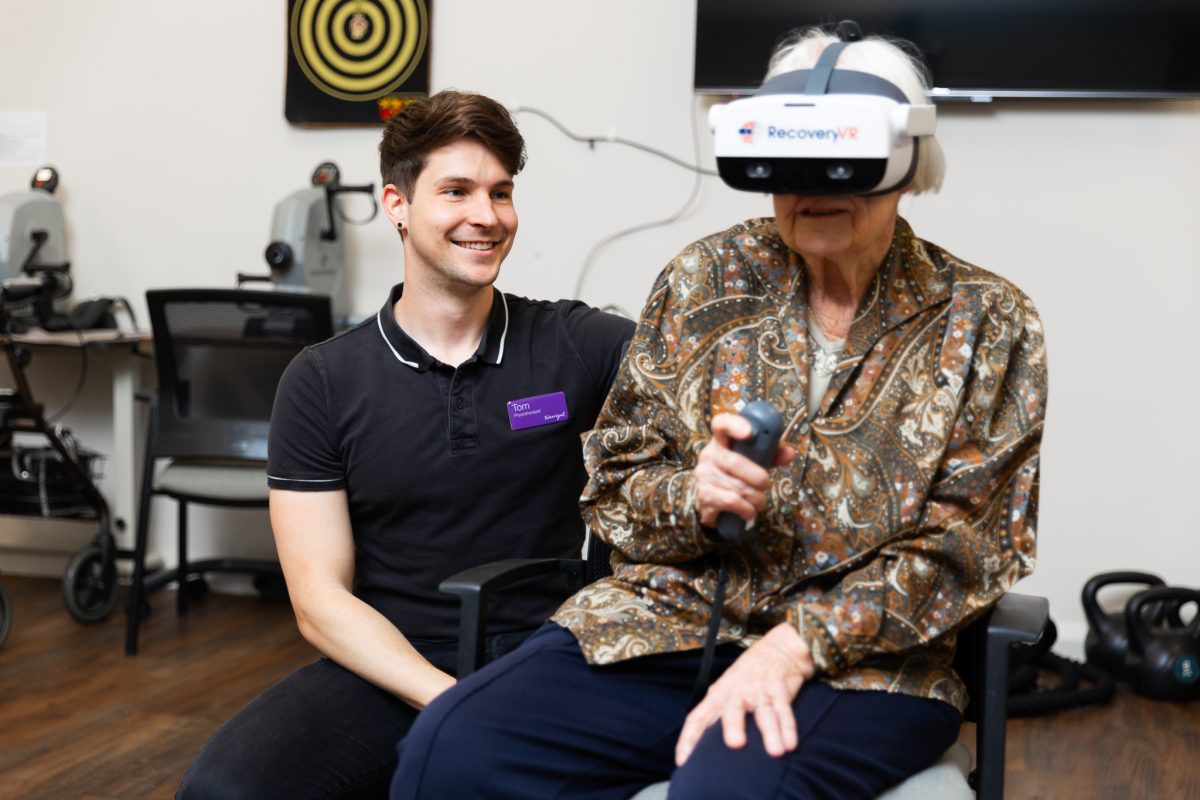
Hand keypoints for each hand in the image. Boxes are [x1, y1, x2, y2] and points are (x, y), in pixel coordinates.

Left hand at [675, 623, 814, 764]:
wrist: (777, 649)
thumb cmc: (746, 678)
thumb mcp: (724, 692)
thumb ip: (714, 717)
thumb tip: (700, 750)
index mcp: (716, 696)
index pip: (698, 718)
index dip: (689, 739)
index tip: (683, 761)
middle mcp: (735, 693)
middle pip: (731, 710)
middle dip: (733, 726)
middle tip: (735, 745)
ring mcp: (758, 690)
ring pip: (763, 712)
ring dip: (770, 732)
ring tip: (775, 752)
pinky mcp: (779, 688)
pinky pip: (783, 709)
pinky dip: (788, 726)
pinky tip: (790, 744)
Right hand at [694, 413, 794, 527]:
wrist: (714, 504)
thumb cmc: (736, 477)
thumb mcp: (754, 463)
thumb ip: (770, 456)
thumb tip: (789, 452)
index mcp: (722, 441)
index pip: (721, 424)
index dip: (734, 425)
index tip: (750, 432)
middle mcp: (709, 456)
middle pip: (734, 462)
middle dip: (757, 477)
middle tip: (766, 484)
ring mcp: (704, 476)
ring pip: (736, 486)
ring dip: (756, 498)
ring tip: (759, 501)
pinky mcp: (704, 496)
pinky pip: (731, 502)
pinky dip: (746, 509)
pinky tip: (748, 511)